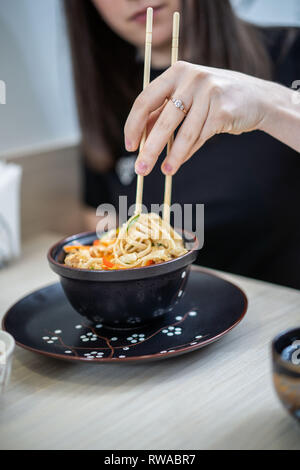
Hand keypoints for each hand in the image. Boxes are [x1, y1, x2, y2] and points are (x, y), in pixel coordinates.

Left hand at [124, 61, 277, 175]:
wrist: (256, 98)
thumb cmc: (213, 99)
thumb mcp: (186, 98)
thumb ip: (162, 113)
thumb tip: (139, 138)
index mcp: (176, 72)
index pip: (145, 100)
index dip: (134, 125)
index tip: (130, 146)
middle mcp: (191, 78)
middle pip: (163, 120)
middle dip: (150, 149)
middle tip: (141, 169)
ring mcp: (209, 93)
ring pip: (184, 133)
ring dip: (173, 156)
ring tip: (165, 172)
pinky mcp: (224, 110)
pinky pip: (201, 137)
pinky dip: (189, 152)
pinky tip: (179, 162)